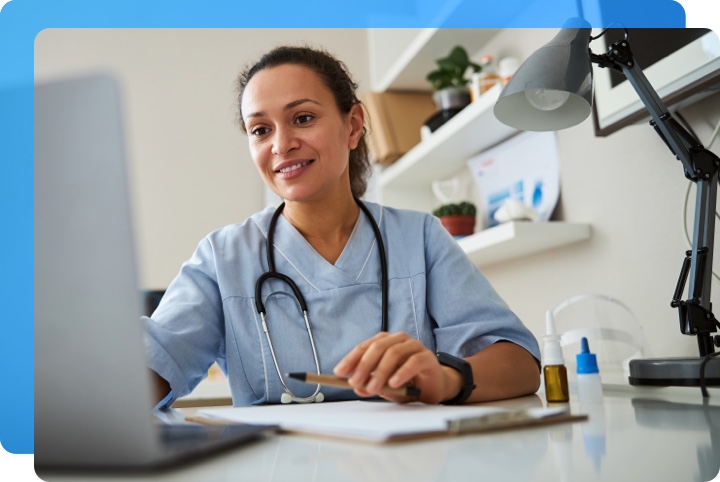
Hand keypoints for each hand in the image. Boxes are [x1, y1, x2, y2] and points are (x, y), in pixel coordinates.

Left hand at [333, 332, 459, 403]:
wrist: (433, 386)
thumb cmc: (406, 383)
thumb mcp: (384, 386)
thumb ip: (371, 384)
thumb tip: (356, 387)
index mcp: (385, 342)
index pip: (364, 347)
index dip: (351, 359)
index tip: (339, 372)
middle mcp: (398, 340)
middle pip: (377, 347)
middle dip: (364, 365)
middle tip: (355, 382)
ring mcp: (414, 346)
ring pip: (393, 353)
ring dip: (380, 371)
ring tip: (373, 388)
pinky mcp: (427, 357)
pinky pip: (413, 362)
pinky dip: (402, 372)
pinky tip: (393, 383)